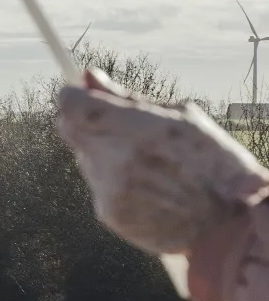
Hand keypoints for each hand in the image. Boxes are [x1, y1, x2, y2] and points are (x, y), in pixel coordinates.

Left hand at [57, 69, 268, 254]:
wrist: (230, 223)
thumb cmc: (215, 162)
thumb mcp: (183, 117)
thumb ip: (127, 97)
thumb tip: (89, 77)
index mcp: (136, 128)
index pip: (72, 106)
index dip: (73, 96)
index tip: (81, 94)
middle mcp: (115, 160)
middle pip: (70, 130)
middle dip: (85, 122)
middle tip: (115, 124)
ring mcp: (108, 190)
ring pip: (85, 159)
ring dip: (104, 153)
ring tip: (147, 163)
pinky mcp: (108, 214)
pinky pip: (99, 187)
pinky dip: (114, 182)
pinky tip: (148, 187)